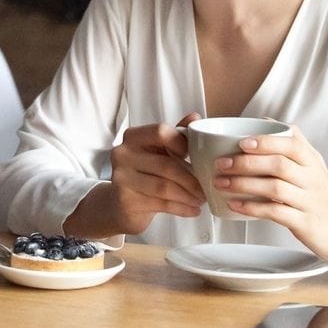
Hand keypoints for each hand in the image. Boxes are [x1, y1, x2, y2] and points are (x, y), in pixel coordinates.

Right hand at [103, 112, 205, 233]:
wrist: (121, 204)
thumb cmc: (145, 173)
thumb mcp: (158, 151)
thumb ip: (176, 134)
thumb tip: (195, 117)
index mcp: (133, 137)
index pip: (160, 131)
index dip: (181, 143)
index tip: (194, 156)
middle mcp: (123, 154)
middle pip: (166, 164)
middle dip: (192, 179)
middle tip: (206, 187)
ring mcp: (121, 178)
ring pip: (164, 187)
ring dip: (188, 195)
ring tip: (201, 199)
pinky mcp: (126, 200)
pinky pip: (161, 204)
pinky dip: (181, 208)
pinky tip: (193, 210)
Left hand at [215, 128, 327, 269]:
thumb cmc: (323, 195)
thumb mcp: (313, 165)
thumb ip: (293, 143)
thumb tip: (264, 120)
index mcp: (312, 160)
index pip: (291, 143)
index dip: (265, 141)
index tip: (241, 143)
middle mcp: (312, 178)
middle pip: (279, 164)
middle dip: (246, 163)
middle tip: (221, 164)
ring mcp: (309, 201)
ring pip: (274, 188)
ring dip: (243, 184)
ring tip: (221, 183)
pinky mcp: (305, 223)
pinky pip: (276, 213)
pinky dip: (252, 208)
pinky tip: (235, 205)